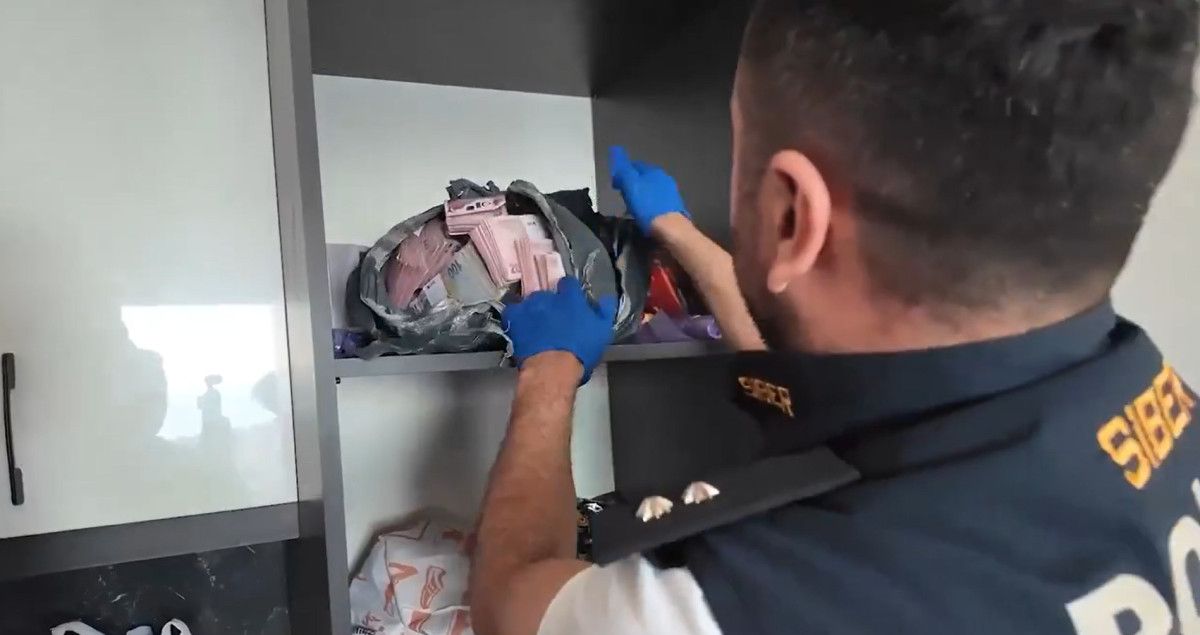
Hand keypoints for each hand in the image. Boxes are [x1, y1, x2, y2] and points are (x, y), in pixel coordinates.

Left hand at [502, 277, 617, 382]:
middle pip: (548, 293)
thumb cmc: (580, 353)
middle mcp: (549, 296)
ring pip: (530, 301)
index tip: (569, 299)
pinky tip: (518, 325)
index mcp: (571, 298)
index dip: (568, 290)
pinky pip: (512, 311)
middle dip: (549, 302)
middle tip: (552, 318)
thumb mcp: (601, 333)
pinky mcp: (514, 317)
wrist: (552, 368)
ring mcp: (529, 306)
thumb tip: (607, 299)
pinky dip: (515, 317)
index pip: (569, 283)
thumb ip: (605, 312)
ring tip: (534, 325)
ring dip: (532, 310)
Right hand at [609, 146, 690, 234]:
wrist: (670, 229)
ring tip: (632, 206)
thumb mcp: (630, 186)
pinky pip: (657, 201)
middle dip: (633, 184)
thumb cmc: (647, 207)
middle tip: (623, 195)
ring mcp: (671, 192)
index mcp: (653, 171)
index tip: (616, 183)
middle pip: (644, 177)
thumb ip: (623, 171)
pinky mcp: (674, 206)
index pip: (635, 165)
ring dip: (642, 195)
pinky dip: (649, 205)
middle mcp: (664, 178)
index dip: (623, 172)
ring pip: (651, 189)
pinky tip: (645, 214)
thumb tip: (617, 155)